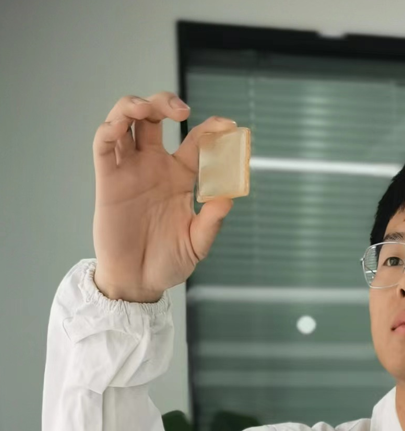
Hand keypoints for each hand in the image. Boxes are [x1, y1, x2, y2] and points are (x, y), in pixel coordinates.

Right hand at [92, 91, 238, 301]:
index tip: (228, 125)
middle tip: (182, 109)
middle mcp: (155, 167)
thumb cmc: (169, 262)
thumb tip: (229, 196)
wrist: (139, 282)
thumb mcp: (198, 243)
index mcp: (181, 177)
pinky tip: (120, 125)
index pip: (196, 142)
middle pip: (155, 119)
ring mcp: (130, 171)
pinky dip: (109, 128)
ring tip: (147, 107)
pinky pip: (104, 146)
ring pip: (125, 122)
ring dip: (133, 105)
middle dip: (165, 102)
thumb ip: (212, 220)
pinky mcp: (108, 181)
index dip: (212, 129)